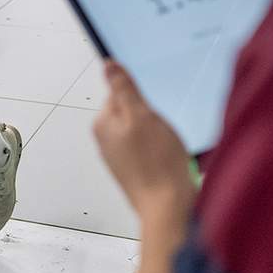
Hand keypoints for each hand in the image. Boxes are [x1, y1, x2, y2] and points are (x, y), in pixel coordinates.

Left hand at [93, 59, 195, 227]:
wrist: (167, 207)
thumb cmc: (156, 163)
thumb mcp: (141, 115)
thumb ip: (123, 88)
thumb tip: (108, 65)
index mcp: (103, 123)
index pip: (121, 93)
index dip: (142, 99)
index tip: (153, 112)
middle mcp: (106, 140)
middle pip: (133, 112)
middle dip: (153, 117)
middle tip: (162, 132)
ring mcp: (120, 156)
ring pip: (144, 130)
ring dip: (160, 134)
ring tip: (167, 148)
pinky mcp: (135, 169)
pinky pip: (150, 148)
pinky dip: (162, 149)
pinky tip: (169, 159)